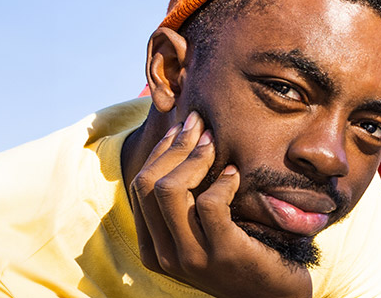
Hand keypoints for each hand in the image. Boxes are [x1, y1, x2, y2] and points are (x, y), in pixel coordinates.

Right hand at [129, 112, 312, 297]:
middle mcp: (165, 255)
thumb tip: (182, 140)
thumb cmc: (241, 255)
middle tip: (199, 124)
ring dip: (193, 158)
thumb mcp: (203, 231)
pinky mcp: (224, 253)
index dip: (159, 151)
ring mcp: (192, 257)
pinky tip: (236, 175)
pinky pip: (210, 204)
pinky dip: (222, 181)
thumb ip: (186, 202)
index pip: (139, 187)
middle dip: (174, 145)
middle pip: (147, 183)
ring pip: (169, 190)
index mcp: (154, 247)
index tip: (182, 128)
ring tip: (215, 143)